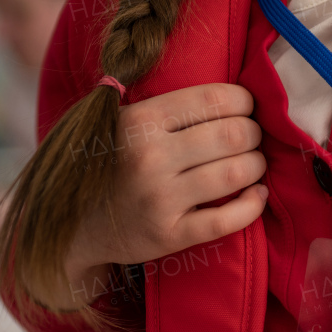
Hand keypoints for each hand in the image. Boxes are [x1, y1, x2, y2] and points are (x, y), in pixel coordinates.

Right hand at [48, 83, 267, 308]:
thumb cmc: (112, 163)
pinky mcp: (169, 235)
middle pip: (234, 135)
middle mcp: (149, 157)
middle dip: (254, 134)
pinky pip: (227, 219)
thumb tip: (236, 96)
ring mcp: (159, 198)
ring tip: (253, 165)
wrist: (75, 224)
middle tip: (252, 139)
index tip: (246, 109)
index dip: (245, 102)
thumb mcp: (125, 122)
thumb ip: (170, 108)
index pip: (215, 98)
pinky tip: (257, 195)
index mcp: (141, 121)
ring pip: (236, 173)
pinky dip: (253, 205)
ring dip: (257, 166)